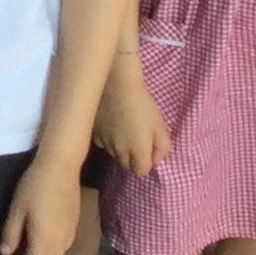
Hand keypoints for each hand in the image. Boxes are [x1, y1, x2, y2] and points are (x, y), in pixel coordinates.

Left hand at [0, 153, 85, 254]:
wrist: (61, 168)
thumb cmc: (34, 187)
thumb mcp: (16, 210)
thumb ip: (11, 234)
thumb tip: (5, 253)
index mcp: (44, 241)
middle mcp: (60, 243)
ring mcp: (70, 234)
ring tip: (24, 252)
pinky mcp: (74, 225)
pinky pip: (63, 247)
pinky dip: (50, 251)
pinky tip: (41, 241)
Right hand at [94, 59, 171, 177]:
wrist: (115, 83)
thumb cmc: (141, 103)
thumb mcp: (160, 125)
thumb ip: (162, 148)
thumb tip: (156, 159)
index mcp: (137, 151)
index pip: (141, 171)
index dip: (146, 162)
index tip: (148, 148)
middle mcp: (118, 152)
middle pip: (126, 165)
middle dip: (133, 157)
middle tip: (137, 137)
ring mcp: (103, 143)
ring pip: (113, 154)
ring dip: (119, 147)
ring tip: (123, 128)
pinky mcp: (92, 132)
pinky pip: (102, 142)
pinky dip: (107, 138)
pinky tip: (111, 123)